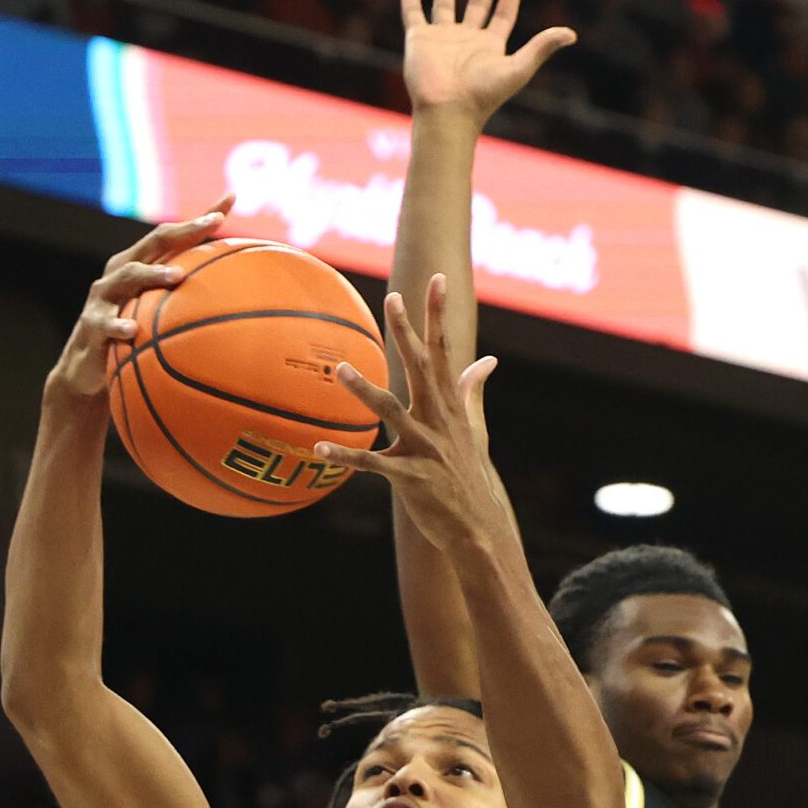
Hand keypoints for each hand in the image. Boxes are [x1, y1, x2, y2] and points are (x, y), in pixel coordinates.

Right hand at [48, 197, 231, 400]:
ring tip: (177, 276)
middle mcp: (121, 272)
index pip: (172, 236)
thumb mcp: (159, 315)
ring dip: (153, 274)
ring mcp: (104, 296)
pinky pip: (106, 322)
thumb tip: (242, 299)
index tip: (230, 202)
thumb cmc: (132, 332)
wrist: (87, 368)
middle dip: (183, 231)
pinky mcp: (92, 324)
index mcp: (140, 264)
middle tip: (212, 224)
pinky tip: (133, 331)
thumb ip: (192, 301)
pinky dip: (119, 324)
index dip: (199, 219)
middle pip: (152, 244)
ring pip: (128, 276)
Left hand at [315, 275, 505, 545]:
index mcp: (451, 405)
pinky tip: (318, 448)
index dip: (439, 315)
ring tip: (339, 369)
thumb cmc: (470, 474)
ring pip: (390, 411)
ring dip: (363, 390)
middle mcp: (438, 420)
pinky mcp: (409, 477)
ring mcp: (425, 448)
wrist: (478, 526)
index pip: (445, 351)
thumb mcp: (475, 429)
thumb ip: (473, 391)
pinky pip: (372, 464)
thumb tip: (488, 360)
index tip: (436, 280)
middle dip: (406, 332)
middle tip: (391, 298)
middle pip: (420, 368)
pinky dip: (345, 457)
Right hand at [399, 0, 576, 123]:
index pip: (503, 12)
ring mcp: (442, 38)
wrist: (447, 110)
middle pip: (478, 2)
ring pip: (444, 3)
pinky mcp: (419, 39)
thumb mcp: (518, 68)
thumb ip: (542, 48)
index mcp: (491, 45)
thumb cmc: (483, 94)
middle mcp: (467, 39)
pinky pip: (413, 12)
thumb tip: (572, 34)